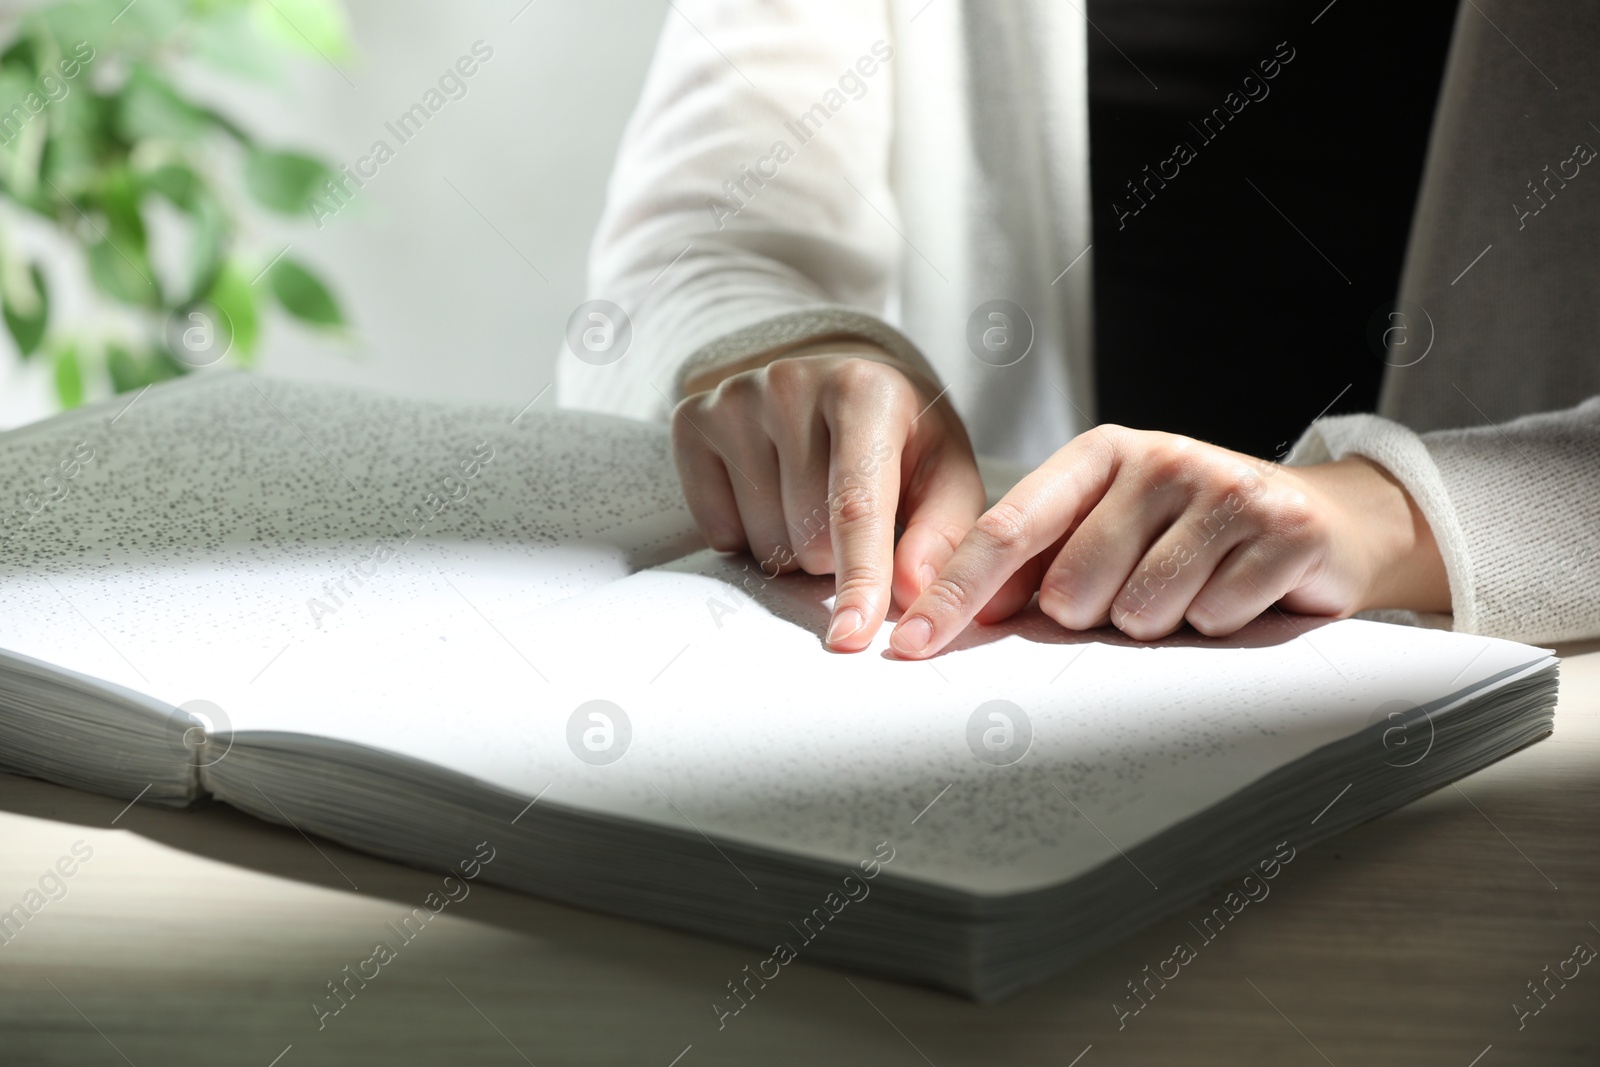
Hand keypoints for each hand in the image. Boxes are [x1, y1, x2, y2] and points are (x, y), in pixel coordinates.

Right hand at [672, 341, 984, 650]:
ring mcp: (734, 400)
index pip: (855, 506)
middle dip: (835, 557)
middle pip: (806, 535)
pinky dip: (746, 535)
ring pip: (761, 541)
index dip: (858, 578)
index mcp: (863, 392)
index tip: (851, 636)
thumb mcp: (944, 473)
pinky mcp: (692, 421)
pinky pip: (717, 529)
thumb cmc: (901, 437)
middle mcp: (791, 384)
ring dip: (792, 549)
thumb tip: (914, 594)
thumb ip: (943, 536)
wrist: (837, 376)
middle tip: (850, 518)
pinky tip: (769, 495)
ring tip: (811, 502)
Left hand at [888, 425, 1449, 657]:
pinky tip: (1241, 591)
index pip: (1005, 530)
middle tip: (1139, 592)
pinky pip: (1213, 619)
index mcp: (1099, 455)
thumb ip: (1035, 566)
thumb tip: (951, 612)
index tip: (909, 645)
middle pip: (1072, 588)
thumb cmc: (1193, 536)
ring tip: (1193, 590)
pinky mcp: (1283, 528)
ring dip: (1161, 624)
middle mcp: (1158, 458)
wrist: (1325, 523)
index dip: (954, 593)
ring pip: (1141, 612)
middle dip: (1094, 616)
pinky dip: (1220, 623)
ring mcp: (1224, 489)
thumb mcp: (1108, 531)